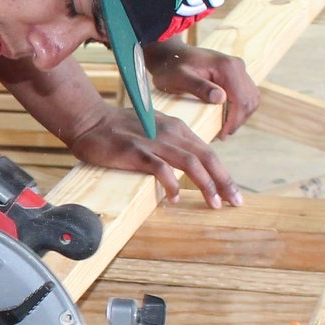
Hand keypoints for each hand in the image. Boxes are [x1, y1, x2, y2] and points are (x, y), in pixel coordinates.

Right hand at [66, 111, 240, 208]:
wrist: (90, 120)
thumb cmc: (119, 128)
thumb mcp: (153, 129)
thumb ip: (171, 144)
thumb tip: (187, 167)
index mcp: (177, 128)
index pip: (207, 152)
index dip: (223, 174)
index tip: (231, 192)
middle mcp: (171, 132)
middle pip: (207, 158)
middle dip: (224, 182)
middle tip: (235, 202)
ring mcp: (154, 141)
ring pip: (191, 164)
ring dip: (206, 185)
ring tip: (214, 204)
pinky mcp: (137, 151)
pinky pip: (161, 169)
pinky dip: (171, 184)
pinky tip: (175, 198)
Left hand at [144, 45, 257, 137]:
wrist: (170, 54)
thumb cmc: (171, 67)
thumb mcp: (179, 78)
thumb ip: (199, 87)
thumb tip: (220, 98)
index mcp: (227, 67)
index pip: (241, 99)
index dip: (234, 121)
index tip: (221, 135)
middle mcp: (237, 66)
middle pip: (249, 100)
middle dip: (238, 121)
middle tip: (221, 136)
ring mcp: (238, 69)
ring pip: (251, 99)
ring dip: (240, 116)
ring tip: (224, 129)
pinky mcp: (236, 74)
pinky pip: (245, 95)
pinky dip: (239, 109)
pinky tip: (225, 118)